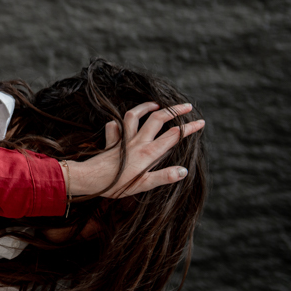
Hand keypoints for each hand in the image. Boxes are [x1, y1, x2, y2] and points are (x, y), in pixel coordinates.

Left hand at [69, 102, 203, 197]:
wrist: (90, 179)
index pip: (173, 136)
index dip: (189, 128)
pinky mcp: (111, 141)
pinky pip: (114, 126)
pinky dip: (119, 122)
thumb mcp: (143, 185)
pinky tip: (122, 123)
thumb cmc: (117, 185)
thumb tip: (184, 170)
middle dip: (174, 111)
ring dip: (146, 107)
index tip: (201, 122)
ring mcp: (123, 140)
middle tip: (187, 106)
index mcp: (148, 153)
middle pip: (158, 119)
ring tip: (156, 105)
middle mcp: (137, 142)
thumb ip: (164, 176)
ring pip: (134, 116)